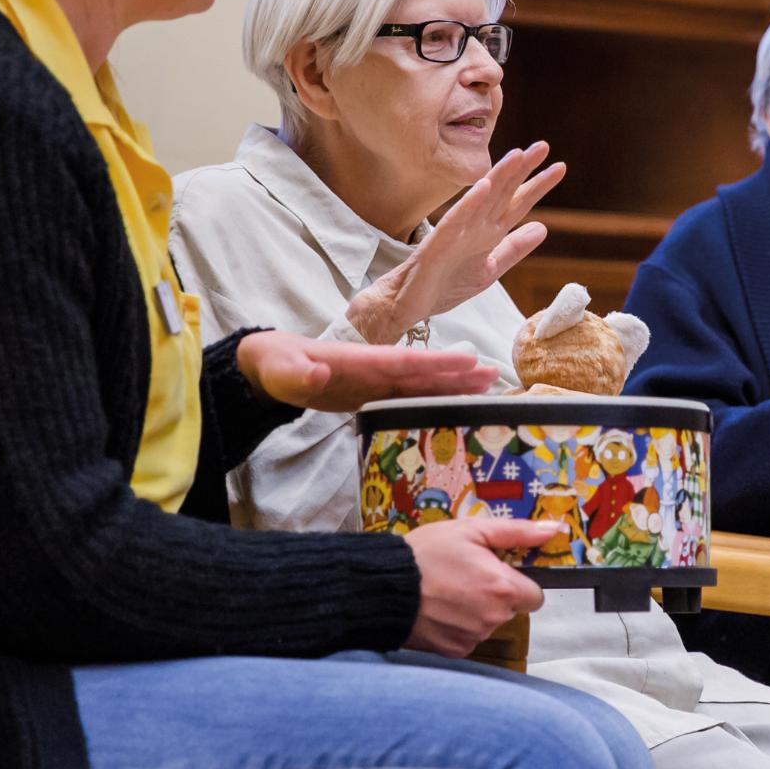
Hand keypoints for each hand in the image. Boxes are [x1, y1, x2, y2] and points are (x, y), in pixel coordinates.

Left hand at [237, 330, 498, 410]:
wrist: (274, 368)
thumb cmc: (278, 365)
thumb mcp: (283, 370)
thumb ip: (301, 372)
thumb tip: (319, 372)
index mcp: (361, 360)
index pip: (405, 361)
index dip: (436, 363)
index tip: (468, 360)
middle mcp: (376, 370)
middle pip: (424, 372)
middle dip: (459, 374)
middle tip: (495, 374)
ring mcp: (377, 383)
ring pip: (422, 386)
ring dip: (454, 387)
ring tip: (489, 387)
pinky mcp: (373, 397)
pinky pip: (409, 401)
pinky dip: (433, 403)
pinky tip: (455, 408)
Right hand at [346, 142, 566, 344]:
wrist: (408, 305)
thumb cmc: (444, 285)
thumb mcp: (489, 270)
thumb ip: (513, 249)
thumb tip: (542, 227)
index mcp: (487, 233)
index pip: (517, 204)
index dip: (536, 186)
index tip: (558, 167)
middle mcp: (474, 226)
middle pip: (503, 193)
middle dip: (523, 170)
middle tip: (543, 146)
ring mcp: (455, 232)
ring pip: (481, 199)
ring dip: (499, 176)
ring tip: (517, 156)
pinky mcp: (438, 243)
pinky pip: (456, 220)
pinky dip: (470, 202)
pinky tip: (484, 185)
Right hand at [401, 517, 560, 655]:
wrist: (383, 586)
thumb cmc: (425, 554)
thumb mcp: (471, 531)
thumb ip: (516, 532)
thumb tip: (553, 530)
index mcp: (503, 589)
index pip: (535, 596)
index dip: (518, 584)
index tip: (498, 573)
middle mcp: (493, 618)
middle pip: (510, 610)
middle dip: (495, 596)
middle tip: (465, 577)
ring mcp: (472, 638)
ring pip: (487, 624)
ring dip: (475, 612)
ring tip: (447, 592)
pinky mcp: (453, 651)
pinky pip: (467, 638)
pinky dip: (457, 627)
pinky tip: (439, 610)